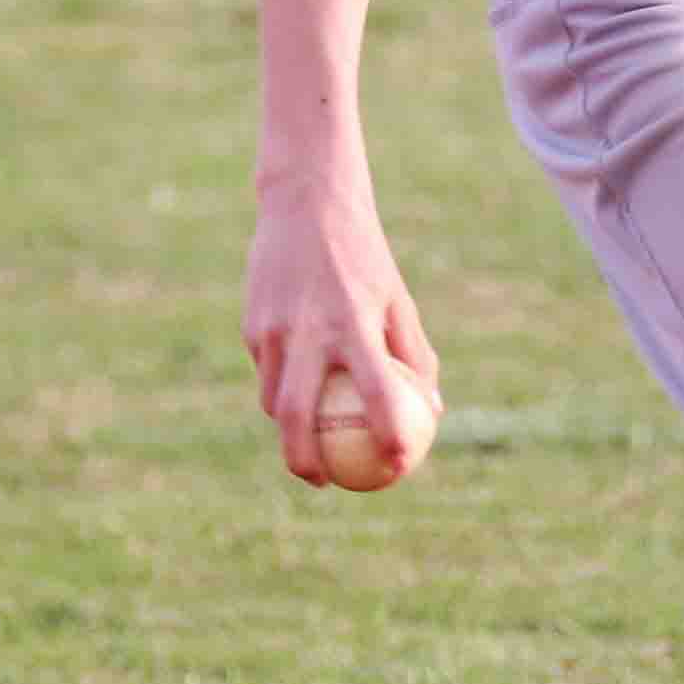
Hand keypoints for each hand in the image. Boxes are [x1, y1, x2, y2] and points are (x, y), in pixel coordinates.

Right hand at [243, 189, 443, 491]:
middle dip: (304, 462)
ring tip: (310, 443)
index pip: (376, 394)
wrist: (305, 202)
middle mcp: (310, 332)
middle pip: (297, 418)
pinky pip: (267, 371)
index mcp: (355, 325)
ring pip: (274, 400)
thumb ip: (414, 354)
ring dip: (291, 427)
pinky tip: (297, 389)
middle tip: (324, 482)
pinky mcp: (252, 325)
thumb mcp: (396, 299)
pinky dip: (283, 386)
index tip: (397, 466)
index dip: (388, 436)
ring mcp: (274, 330)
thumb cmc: (363, 256)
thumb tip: (430, 411)